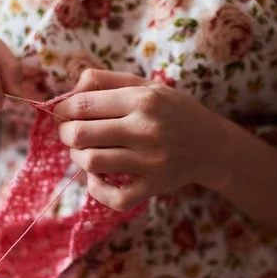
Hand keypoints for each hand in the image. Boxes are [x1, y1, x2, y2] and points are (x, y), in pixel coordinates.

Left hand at [54, 69, 227, 210]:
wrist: (214, 145)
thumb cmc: (175, 111)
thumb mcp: (148, 86)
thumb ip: (110, 80)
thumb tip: (73, 87)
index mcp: (142, 100)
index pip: (83, 104)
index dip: (62, 109)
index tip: (62, 112)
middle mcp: (145, 129)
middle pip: (80, 134)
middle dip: (65, 133)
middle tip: (69, 133)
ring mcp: (150, 161)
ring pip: (91, 162)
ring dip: (77, 158)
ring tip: (83, 152)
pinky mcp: (154, 186)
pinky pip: (115, 197)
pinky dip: (97, 190)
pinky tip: (97, 179)